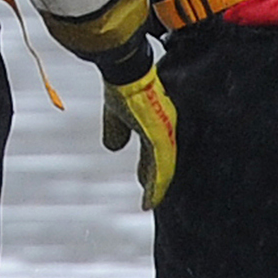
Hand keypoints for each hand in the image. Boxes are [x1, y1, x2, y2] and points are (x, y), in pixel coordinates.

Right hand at [101, 64, 177, 210]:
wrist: (127, 73)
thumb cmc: (121, 88)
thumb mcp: (115, 115)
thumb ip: (116, 131)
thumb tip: (114, 148)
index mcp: (152, 125)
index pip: (152, 153)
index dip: (147, 169)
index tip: (142, 183)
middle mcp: (162, 131)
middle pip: (160, 163)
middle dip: (153, 182)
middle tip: (150, 199)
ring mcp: (164, 136)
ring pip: (163, 170)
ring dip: (154, 189)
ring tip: (149, 203)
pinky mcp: (162, 139)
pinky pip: (162, 169)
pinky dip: (156, 187)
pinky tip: (150, 201)